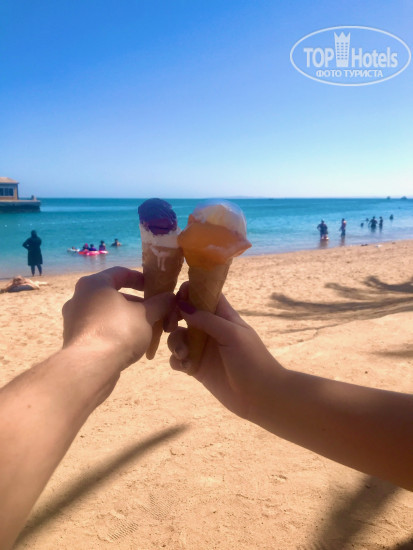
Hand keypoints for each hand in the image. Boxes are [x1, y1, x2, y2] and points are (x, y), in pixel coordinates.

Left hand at [63, 266, 174, 369]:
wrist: (90, 366)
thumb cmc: (119, 331)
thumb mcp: (146, 314)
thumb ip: (160, 303)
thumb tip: (170, 297)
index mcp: (94, 283)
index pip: (120, 272)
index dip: (140, 278)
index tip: (155, 287)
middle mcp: (79, 297)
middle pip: (112, 294)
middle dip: (136, 302)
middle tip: (154, 311)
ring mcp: (74, 319)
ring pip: (106, 313)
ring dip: (126, 318)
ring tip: (145, 329)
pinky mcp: (75, 339)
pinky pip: (99, 329)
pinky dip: (114, 331)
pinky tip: (129, 343)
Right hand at [167, 285, 280, 418]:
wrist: (261, 396)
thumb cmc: (252, 360)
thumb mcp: (232, 334)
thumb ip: (208, 319)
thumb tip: (183, 306)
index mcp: (223, 316)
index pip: (204, 295)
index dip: (189, 292)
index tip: (177, 298)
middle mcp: (210, 330)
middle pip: (185, 314)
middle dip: (174, 318)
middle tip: (171, 326)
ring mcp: (202, 349)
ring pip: (178, 337)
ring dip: (175, 343)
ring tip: (183, 354)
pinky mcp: (197, 368)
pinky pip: (178, 359)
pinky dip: (177, 361)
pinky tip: (186, 367)